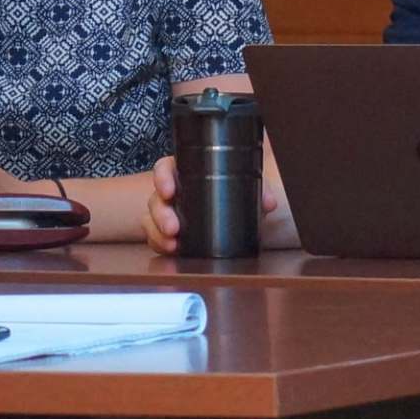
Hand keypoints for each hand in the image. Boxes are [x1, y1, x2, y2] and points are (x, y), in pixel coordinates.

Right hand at [145, 149, 297, 253]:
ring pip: (150, 220)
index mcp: (186, 173)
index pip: (166, 168)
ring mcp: (167, 213)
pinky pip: (155, 238)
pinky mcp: (167, 233)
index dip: (163, 177)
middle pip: (156, 198)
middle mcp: (173, 192)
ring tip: (173, 244)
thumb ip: (260, 191)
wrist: (237, 217)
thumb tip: (268, 202)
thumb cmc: (235, 196)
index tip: (169, 190)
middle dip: (161, 214)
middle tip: (173, 228)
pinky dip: (161, 244)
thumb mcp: (248, 189)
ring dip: (158, 233)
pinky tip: (173, 250)